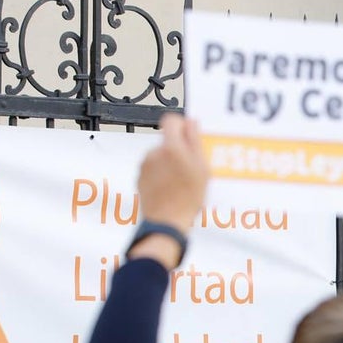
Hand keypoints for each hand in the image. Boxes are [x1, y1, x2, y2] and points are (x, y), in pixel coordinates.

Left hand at [137, 114, 208, 234]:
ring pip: (161, 155)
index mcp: (170, 147)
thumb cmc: (187, 198)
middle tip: (192, 166)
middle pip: (167, 140)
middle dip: (179, 148)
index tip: (189, 134)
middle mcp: (154, 153)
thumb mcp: (202, 168)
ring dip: (171, 163)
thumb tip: (191, 123)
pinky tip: (172, 188)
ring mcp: (145, 166)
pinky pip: (153, 169)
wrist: (167, 222)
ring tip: (183, 182)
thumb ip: (196, 141)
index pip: (171, 120)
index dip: (181, 125)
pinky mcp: (140, 178)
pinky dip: (162, 174)